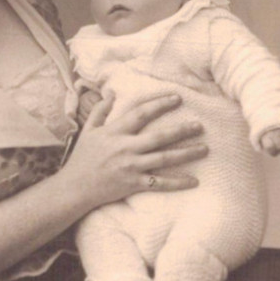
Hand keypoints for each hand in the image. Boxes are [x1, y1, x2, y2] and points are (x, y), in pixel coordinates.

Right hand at [63, 92, 207, 208]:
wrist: (74, 188)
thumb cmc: (82, 158)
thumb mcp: (88, 130)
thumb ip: (101, 110)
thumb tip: (110, 92)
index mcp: (115, 132)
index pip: (141, 113)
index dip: (160, 104)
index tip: (178, 98)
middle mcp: (126, 148)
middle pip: (159, 137)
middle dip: (181, 130)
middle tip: (200, 125)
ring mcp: (131, 167)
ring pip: (164, 159)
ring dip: (186, 154)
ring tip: (205, 149)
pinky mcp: (134, 184)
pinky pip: (160, 184)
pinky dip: (177, 182)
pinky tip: (194, 180)